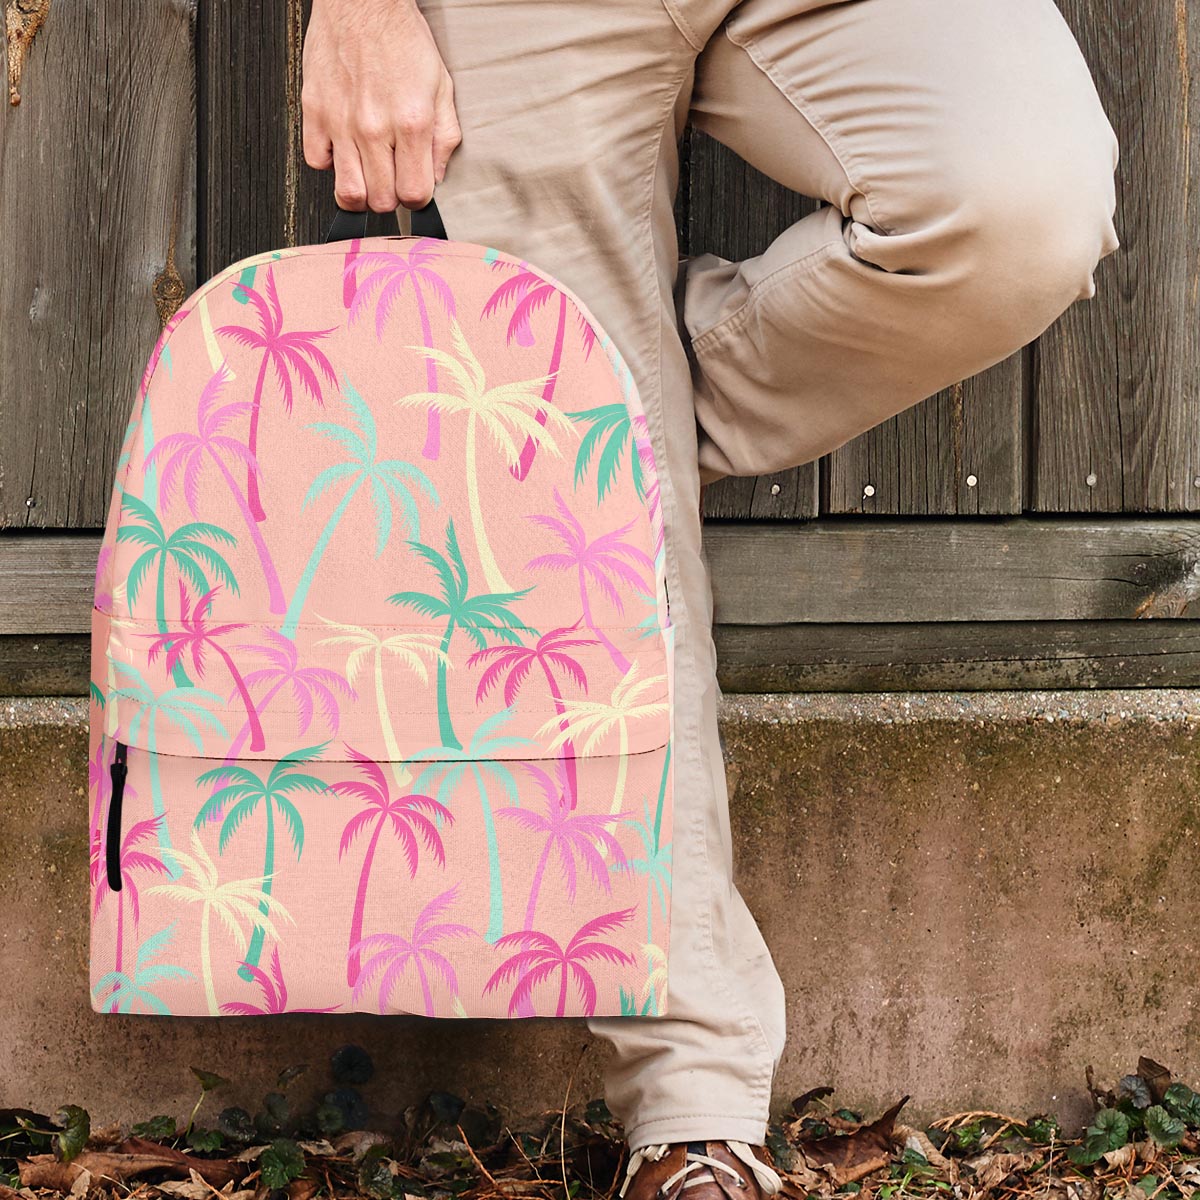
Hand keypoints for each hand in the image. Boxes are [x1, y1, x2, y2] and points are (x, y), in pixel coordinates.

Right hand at [302, 0, 461, 211]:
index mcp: (411, 123)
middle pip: (381, 201)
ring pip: (348, 192)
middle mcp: (374, 127)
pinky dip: (330, 163)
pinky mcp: (314, 111)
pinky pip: (316, 162)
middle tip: (391, 178)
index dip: (417, 198)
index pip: (414, 194)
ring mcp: (341, 122)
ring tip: (368, 175)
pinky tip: (343, 149)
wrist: (362, 1)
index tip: (415, 188)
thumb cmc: (401, 39)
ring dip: (361, 191)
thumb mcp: (441, 87)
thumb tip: (437, 177)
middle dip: (390, 197)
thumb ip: (444, 137)